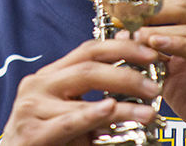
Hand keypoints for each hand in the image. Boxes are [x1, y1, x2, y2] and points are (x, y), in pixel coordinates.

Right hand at [1, 38, 160, 145]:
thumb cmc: (47, 139)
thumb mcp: (72, 111)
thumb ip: (96, 92)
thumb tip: (131, 61)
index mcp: (50, 75)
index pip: (88, 50)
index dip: (122, 48)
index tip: (151, 53)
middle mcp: (38, 85)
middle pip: (88, 68)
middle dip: (126, 74)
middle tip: (154, 87)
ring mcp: (32, 108)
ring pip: (83, 97)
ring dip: (122, 104)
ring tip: (148, 111)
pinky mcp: (32, 133)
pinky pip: (67, 122)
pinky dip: (90, 115)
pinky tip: (110, 110)